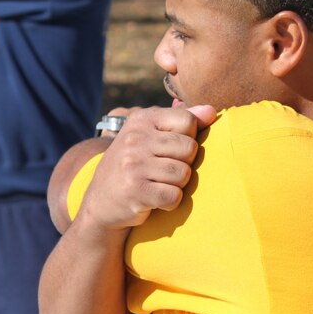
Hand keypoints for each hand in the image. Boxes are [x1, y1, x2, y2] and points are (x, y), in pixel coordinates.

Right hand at [78, 105, 216, 233]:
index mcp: (141, 119)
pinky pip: (174, 196)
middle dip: (184, 163)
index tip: (171, 148)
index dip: (188, 138)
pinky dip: (170, 202)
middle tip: (164, 170)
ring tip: (159, 184)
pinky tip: (156, 199)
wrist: (100, 201)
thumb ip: (182, 119)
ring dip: (177, 184)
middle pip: (189, 148)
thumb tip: (211, 111)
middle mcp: (135, 139)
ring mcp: (133, 165)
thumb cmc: (134, 164)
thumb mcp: (151, 135)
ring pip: (184, 174)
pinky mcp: (135, 192)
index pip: (188, 121)